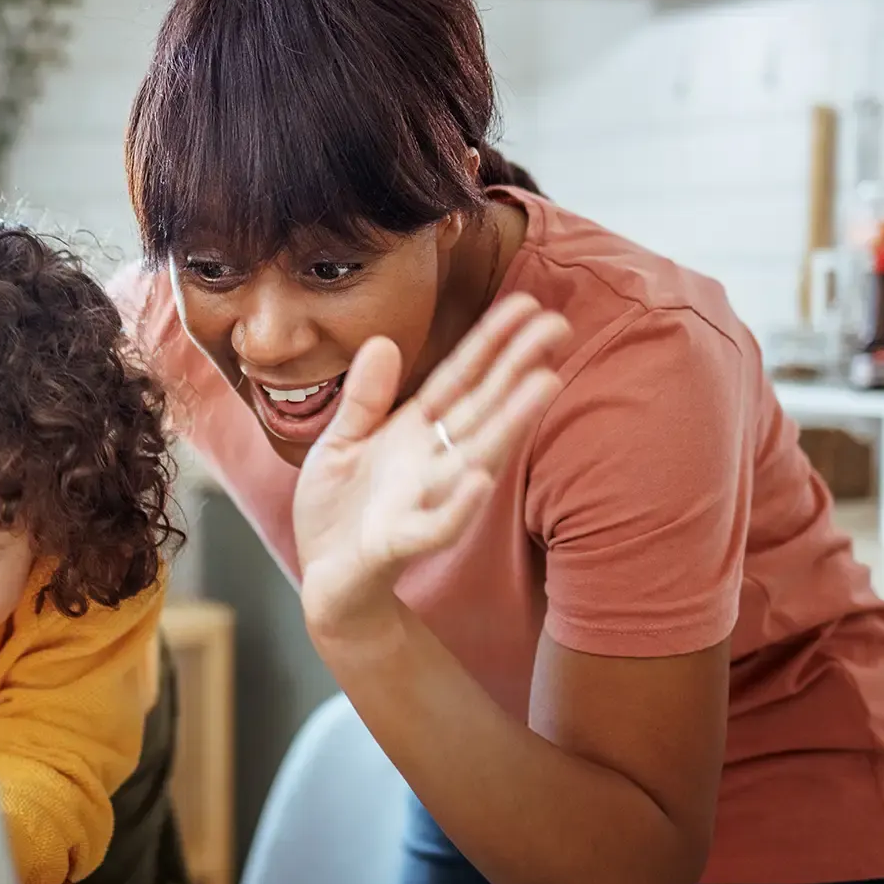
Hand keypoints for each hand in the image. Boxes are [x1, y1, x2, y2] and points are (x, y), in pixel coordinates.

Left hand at [293, 294, 568, 623]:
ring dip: (509, 423)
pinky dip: (458, 505)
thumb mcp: (342, 441)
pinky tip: (479, 479)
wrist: (324, 580)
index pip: (460, 380)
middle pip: (481, 407)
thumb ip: (364, 398)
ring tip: (544, 384)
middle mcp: (431, 463)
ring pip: (474, 457)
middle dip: (518, 367)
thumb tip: (382, 341)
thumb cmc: (339, 510)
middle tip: (560, 324)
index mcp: (415, 433)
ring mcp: (422, 502)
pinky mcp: (400, 542)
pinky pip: (436, 525)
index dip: (490, 343)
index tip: (526, 304)